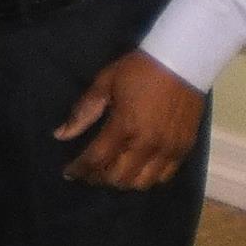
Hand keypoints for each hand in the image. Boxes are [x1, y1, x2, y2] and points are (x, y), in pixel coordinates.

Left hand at [56, 50, 205, 189]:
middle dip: (99, 178)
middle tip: (89, 171)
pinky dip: (147, 178)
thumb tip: (60, 135)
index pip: (96, 159)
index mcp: (124, 126)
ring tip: (112, 171)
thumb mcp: (104, 84)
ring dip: (123, 181)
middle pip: (118, 178)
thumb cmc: (138, 70)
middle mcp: (147, 144)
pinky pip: (164, 177)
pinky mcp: (184, 149)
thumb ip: (83, 112)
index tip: (68, 173)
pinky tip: (137, 168)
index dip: (79, 169)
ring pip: (142, 183)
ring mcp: (168, 149)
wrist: (182, 62)